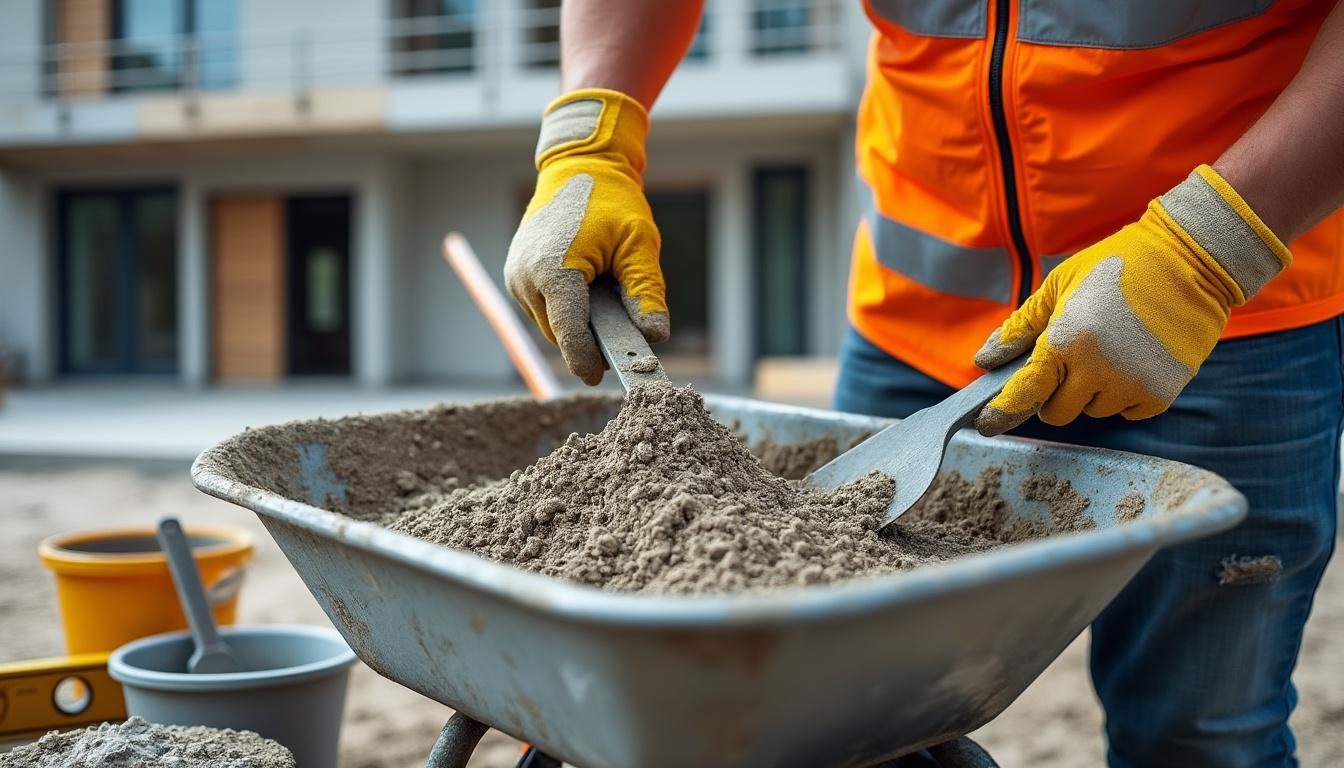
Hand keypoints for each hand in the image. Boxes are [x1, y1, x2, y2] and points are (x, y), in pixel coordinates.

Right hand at [505, 89, 668, 384]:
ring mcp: (516, 276)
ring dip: (576, 324)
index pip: (568, 334)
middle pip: (559, 333)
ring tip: (605, 303)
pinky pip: (542, 307)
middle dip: (588, 342)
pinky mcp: (515, 273)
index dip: (586, 361)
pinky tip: (588, 291)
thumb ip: (646, 293)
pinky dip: (565, 309)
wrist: (580, 164)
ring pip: (549, 323)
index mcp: (555, 271)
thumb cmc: (612, 200)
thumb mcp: (639, 245)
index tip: (602, 378)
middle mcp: (526, 277)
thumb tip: (655, 337)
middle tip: (621, 340)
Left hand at [974, 165, 1290, 435]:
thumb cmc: (1115, 265)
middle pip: (1057, 412)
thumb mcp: (1060, 285)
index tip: (987, 424)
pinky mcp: (1162, 393)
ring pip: (1093, 411)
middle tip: (1065, 365)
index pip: (1025, 392)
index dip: (1002, 412)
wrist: (1189, 259)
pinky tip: (1133, 359)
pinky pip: (1128, 411)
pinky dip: (1124, 394)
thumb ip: (1021, 327)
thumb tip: (985, 360)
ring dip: (1091, 391)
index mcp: (1066, 340)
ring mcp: (1132, 385)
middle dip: (1053, 394)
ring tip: (1109, 350)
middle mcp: (1098, 370)